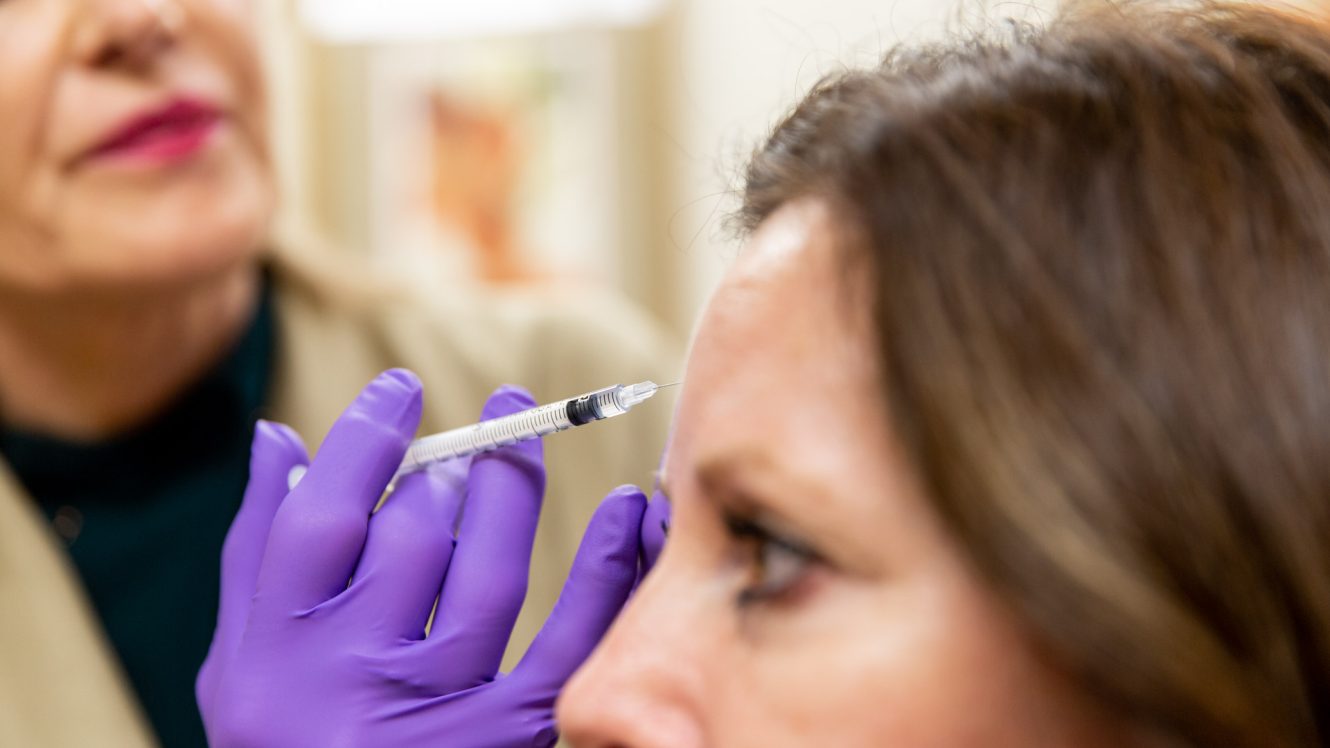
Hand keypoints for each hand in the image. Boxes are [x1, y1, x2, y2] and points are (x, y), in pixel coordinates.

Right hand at [197, 370, 648, 747]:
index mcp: (273, 650)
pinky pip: (570, 644)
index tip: (400, 392)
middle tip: (478, 431)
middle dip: (448, 468)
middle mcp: (346, 680)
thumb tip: (278, 439)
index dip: (368, 438)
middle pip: (413, 537)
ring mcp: (432, 713)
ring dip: (514, 491)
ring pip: (491, 575)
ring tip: (520, 437)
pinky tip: (627, 511)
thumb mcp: (240, 663)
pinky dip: (606, 572)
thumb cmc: (281, 738)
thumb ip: (256, 554)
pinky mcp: (505, 740)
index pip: (322, 516)